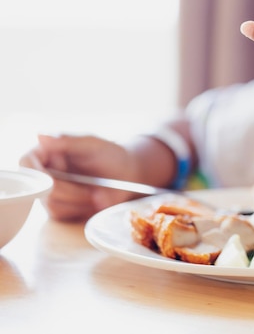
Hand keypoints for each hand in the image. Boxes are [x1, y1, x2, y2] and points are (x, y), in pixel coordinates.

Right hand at [20, 134, 139, 220]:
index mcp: (47, 151)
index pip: (26, 163)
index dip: (39, 175)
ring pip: (50, 204)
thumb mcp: (92, 144)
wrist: (127, 173)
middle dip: (69, 192)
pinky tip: (93, 202)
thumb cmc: (111, 154)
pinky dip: (79, 210)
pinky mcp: (59, 206)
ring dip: (77, 202)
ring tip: (96, 194)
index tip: (57, 182)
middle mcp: (43, 171)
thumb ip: (68, 141)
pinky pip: (60, 215)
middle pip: (39, 189)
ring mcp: (49, 190)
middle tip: (92, 191)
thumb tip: (41, 136)